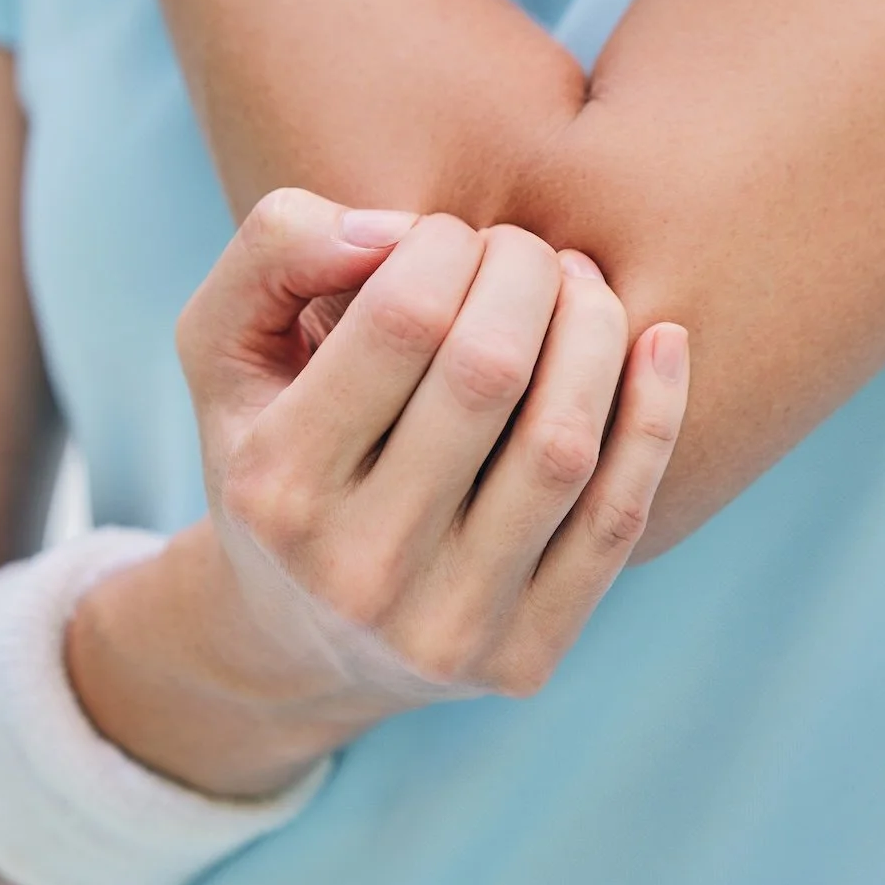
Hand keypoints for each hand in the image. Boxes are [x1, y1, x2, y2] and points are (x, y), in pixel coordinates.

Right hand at [180, 190, 688, 713]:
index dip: (447, 244)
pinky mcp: (526, 656)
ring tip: (580, 285)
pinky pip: (617, 520)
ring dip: (596, 330)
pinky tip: (661, 342)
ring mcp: (448, 624)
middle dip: (527, 273)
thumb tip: (393, 229)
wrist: (297, 642)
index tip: (447, 235)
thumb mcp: (224, 346)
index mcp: (275, 485)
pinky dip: (654, 417)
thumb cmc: (271, 449)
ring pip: (562, 443)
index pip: (403, 318)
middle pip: (490, 370)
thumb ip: (276, 249)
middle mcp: (357, 568)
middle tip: (524, 252)